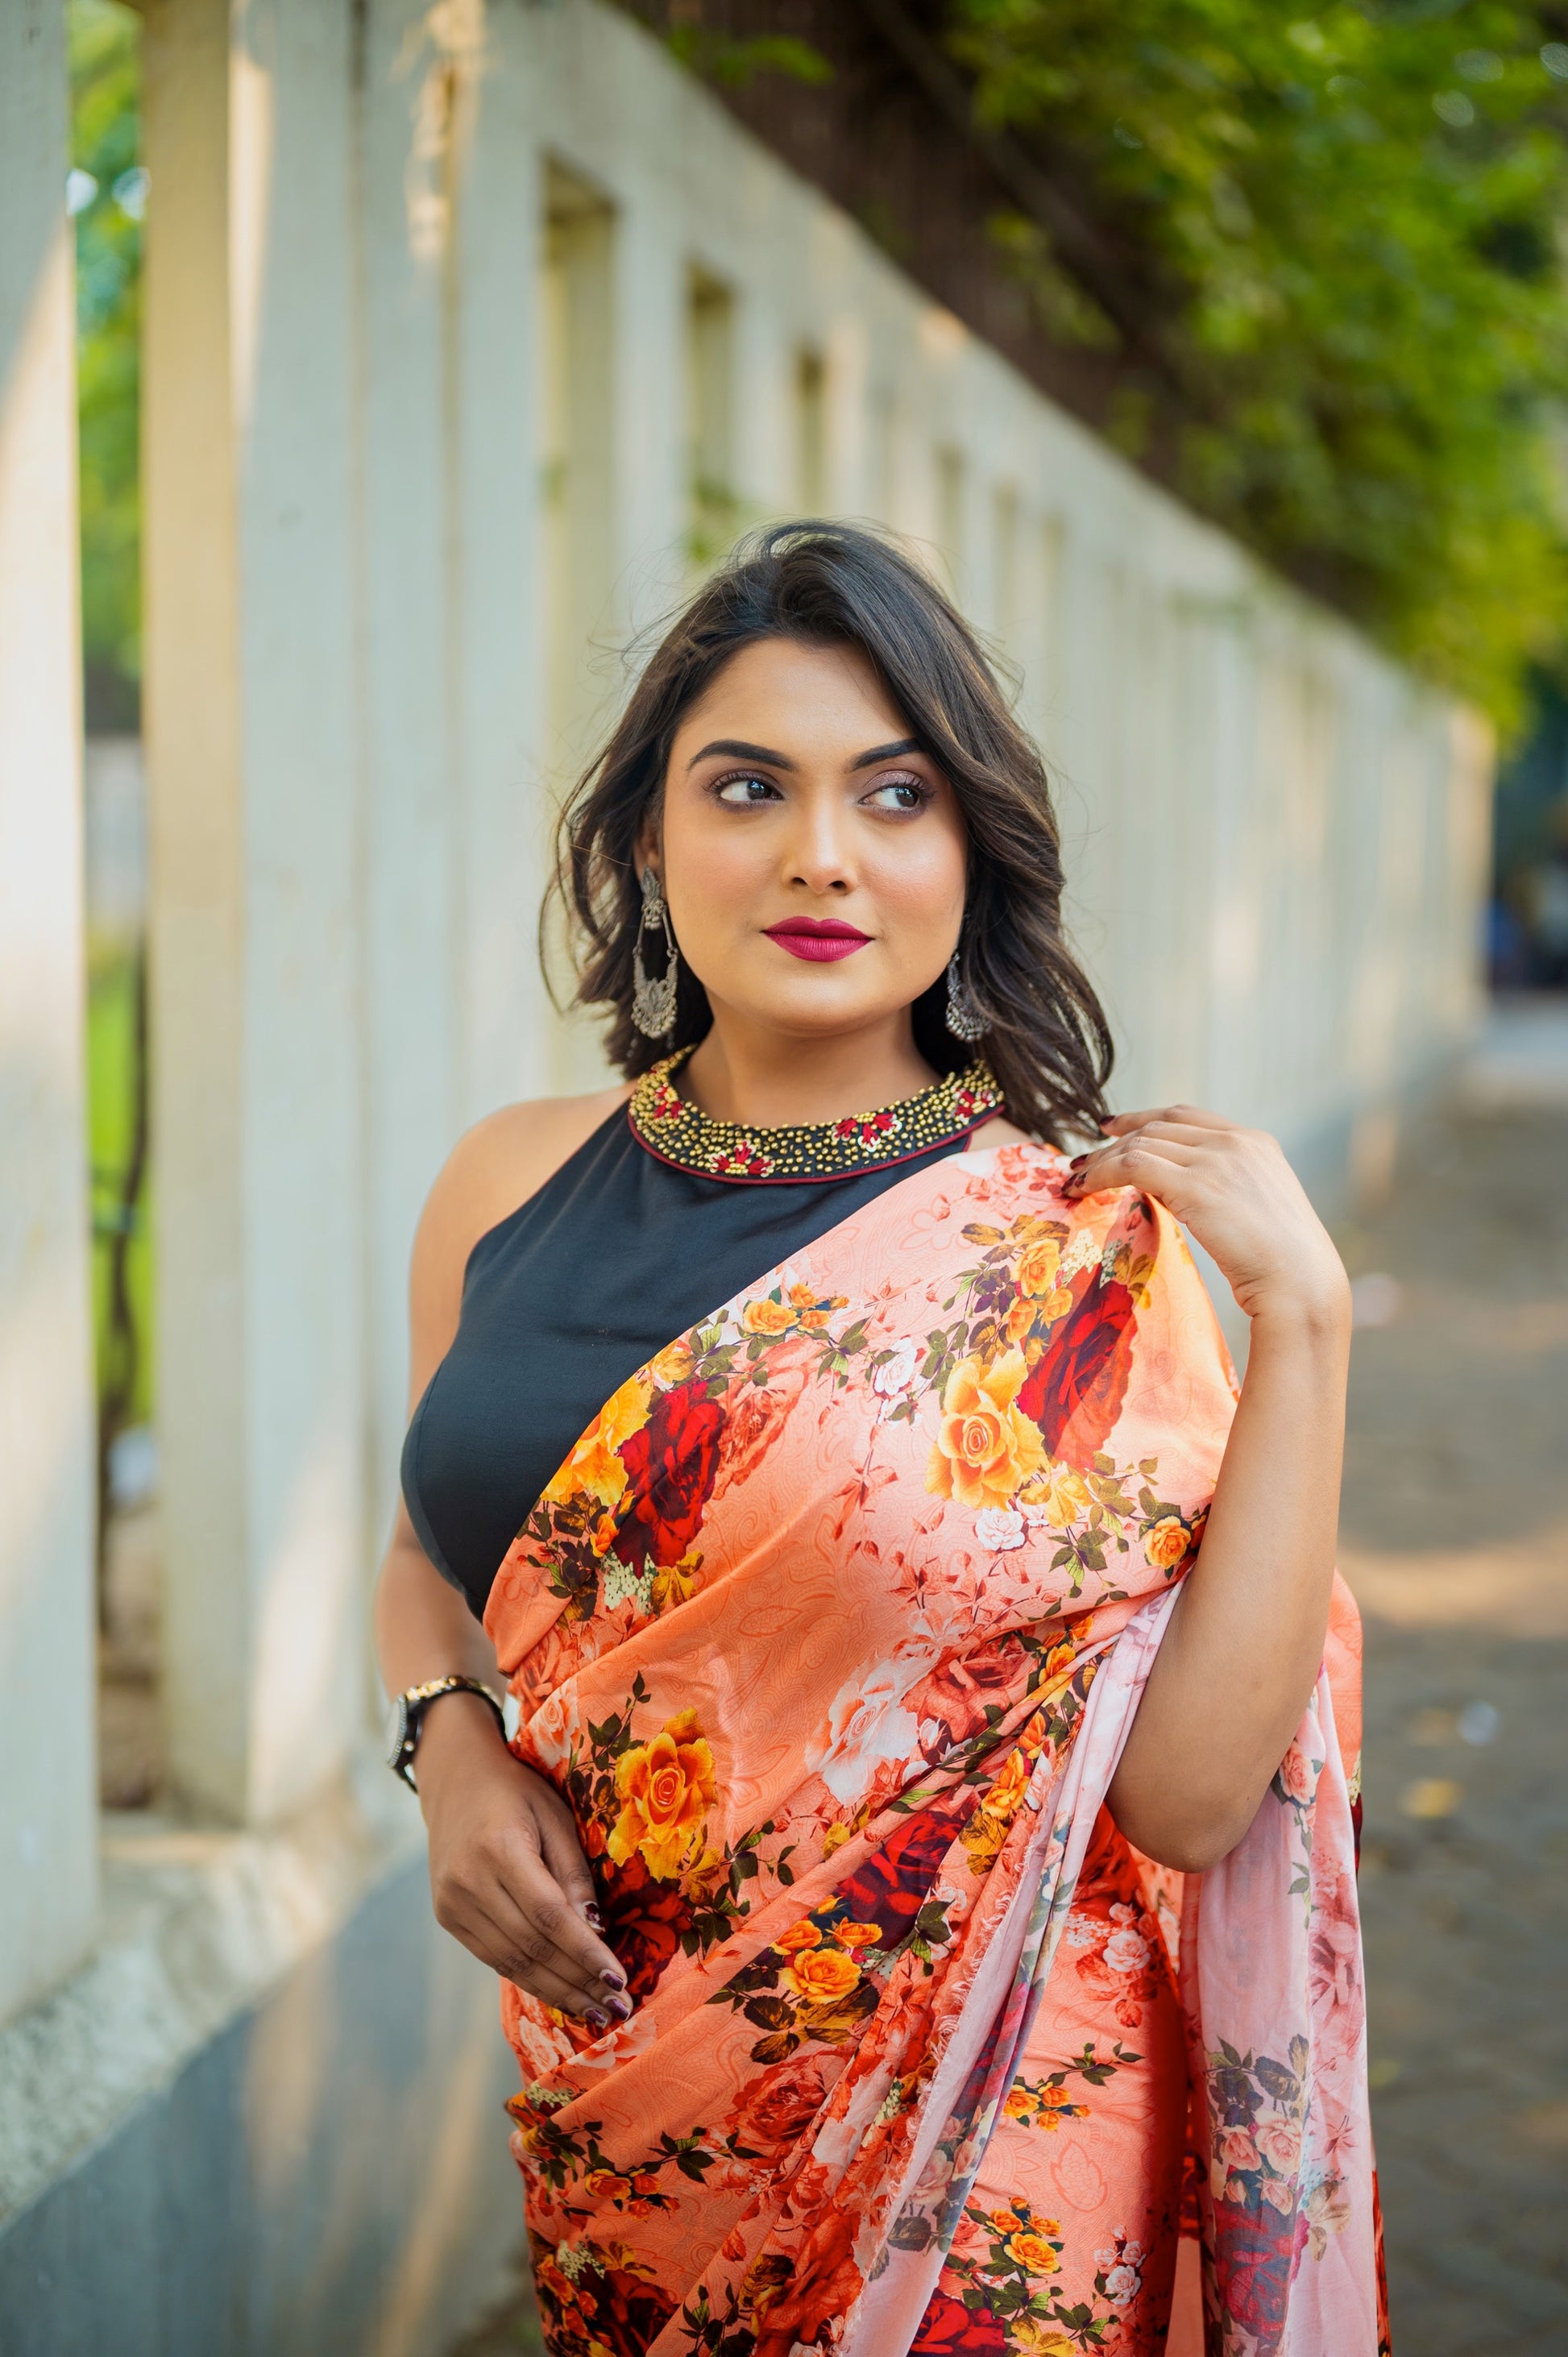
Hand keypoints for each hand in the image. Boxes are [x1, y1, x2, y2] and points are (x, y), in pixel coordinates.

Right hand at [415, 1693, 630, 2025]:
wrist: (455, 1782)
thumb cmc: (517, 1793)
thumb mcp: (555, 1817)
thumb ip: (573, 1872)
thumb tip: (596, 1929)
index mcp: (499, 1849)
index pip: (549, 1917)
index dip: (585, 1954)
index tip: (620, 1980)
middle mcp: (468, 1883)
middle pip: (531, 1947)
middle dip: (578, 1982)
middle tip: (617, 2008)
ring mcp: (452, 1905)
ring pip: (511, 1962)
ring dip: (557, 1991)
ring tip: (595, 2012)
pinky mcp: (448, 1918)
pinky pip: (495, 1958)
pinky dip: (531, 1978)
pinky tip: (561, 1992)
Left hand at [1062, 1103, 1348, 1325]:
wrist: (1300, 1284)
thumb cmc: (1284, 1266)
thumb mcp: (1259, 1211)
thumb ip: (1227, 1190)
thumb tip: (1187, 1195)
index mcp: (1255, 1142)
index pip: (1186, 1116)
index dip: (1143, 1118)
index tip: (1112, 1127)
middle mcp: (1236, 1142)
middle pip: (1158, 1126)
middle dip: (1115, 1140)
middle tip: (1083, 1160)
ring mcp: (1217, 1160)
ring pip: (1140, 1144)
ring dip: (1101, 1161)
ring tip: (1075, 1181)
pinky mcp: (1197, 1186)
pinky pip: (1132, 1166)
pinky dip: (1101, 1174)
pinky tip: (1084, 1189)